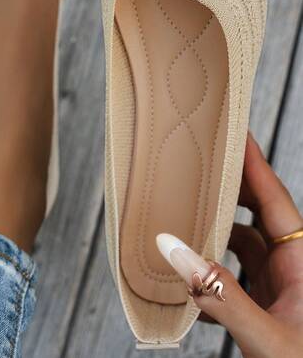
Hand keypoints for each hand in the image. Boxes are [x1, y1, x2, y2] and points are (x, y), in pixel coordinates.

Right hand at [157, 133, 302, 357]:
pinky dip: (211, 276)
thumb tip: (177, 252)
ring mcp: (280, 288)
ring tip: (186, 221)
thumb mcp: (267, 337)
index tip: (235, 132)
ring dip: (215, 235)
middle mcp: (292, 268)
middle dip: (229, 191)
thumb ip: (221, 295)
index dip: (254, 163)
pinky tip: (189, 286)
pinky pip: (234, 278)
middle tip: (202, 167)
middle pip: (258, 214)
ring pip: (243, 245)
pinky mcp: (266, 307)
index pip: (275, 199)